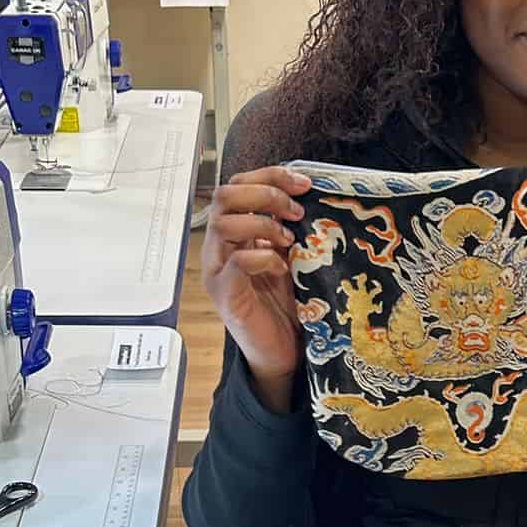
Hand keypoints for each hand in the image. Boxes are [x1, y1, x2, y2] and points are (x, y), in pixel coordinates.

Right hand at [203, 165, 311, 406]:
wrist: (282, 351)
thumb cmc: (287, 303)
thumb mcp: (292, 255)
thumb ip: (289, 226)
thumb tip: (308, 193)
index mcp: (234, 231)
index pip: (238, 184)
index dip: (270, 175)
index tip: (304, 183)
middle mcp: (219, 246)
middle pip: (225, 195)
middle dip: (266, 193)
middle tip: (296, 211)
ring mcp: (217, 270)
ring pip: (224, 223)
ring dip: (263, 223)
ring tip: (289, 240)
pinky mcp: (225, 295)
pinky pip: (236, 262)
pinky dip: (263, 257)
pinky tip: (282, 267)